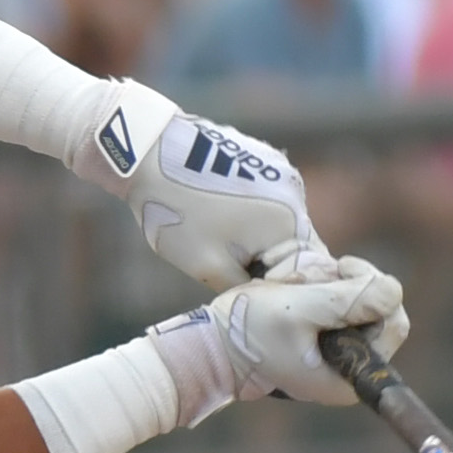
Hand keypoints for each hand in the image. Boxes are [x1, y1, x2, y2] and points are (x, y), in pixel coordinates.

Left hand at [94, 81, 325, 287]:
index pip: (303, 270)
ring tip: (216, 235)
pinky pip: (263, 198)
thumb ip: (245, 289)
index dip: (274, 287)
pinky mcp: (260, 157)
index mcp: (290, 222)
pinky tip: (214, 211)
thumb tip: (262, 298)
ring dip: (255, 236)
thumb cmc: (178, 214)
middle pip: (291, 244)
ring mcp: (278, 171)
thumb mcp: (208, 267)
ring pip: (275, 222)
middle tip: (227, 267)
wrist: (148, 155)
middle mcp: (295, 193)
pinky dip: (247, 212)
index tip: (244, 290)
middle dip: (264, 261)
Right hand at [199, 252, 409, 405]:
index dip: (374, 289)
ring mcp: (333, 354)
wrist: (208, 343)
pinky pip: (336, 301)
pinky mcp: (320, 338)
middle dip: (348, 282)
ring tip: (290, 281)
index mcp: (348, 376)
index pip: (394, 323)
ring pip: (357, 300)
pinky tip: (288, 284)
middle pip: (378, 309)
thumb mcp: (299, 308)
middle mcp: (347, 369)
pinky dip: (317, 285)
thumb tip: (395, 291)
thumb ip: (350, 300)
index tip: (342, 268)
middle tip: (314, 272)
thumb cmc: (248, 329)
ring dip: (328, 279)